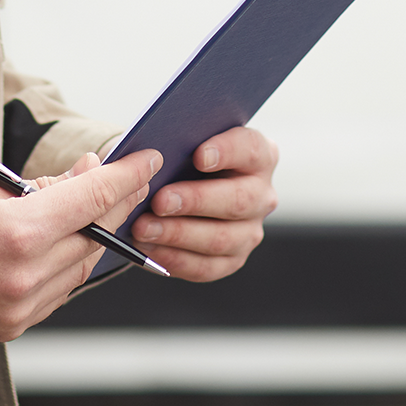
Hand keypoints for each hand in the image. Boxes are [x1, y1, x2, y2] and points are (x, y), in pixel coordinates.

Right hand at [0, 148, 161, 340]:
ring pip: (78, 269)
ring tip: (69, 206)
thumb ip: (37, 187)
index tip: (148, 161)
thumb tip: (81, 181)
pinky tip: (47, 243)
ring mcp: (18, 309)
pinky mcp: (8, 329)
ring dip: (83, 236)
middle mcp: (24, 277)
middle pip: (91, 237)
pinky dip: (59, 266)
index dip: (125, 177)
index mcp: (16, 232)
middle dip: (105, 203)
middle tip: (104, 174)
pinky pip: (55, 293)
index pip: (90, 200)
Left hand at [130, 125, 278, 281]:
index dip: (226, 152)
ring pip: (221, 238)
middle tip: (160, 201)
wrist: (180, 183)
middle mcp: (261, 194)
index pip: (250, 148)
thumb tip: (153, 153)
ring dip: (179, 234)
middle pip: (238, 200)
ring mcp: (250, 230)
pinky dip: (175, 258)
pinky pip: (207, 266)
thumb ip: (179, 140)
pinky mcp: (233, 258)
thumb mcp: (183, 139)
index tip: (198, 156)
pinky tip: (149, 247)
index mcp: (257, 154)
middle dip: (195, 201)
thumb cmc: (182, 154)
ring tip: (143, 228)